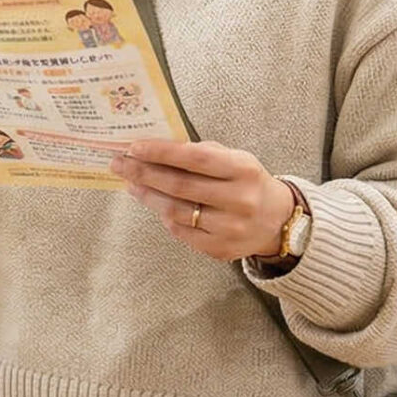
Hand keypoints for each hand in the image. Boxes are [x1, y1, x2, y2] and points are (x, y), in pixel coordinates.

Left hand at [110, 140, 294, 263]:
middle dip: (144, 173)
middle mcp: (239, 200)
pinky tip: (154, 203)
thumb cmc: (247, 182)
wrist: (277, 221)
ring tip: (132, 183)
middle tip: (120, 164)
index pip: (195, 158)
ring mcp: (230, 228)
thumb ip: (200, 153)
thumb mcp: (234, 159)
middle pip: (180, 186)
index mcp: (244, 170)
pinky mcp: (221, 250)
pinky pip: (181, 231)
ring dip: (148, 195)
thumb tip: (153, 149)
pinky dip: (164, 216)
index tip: (134, 147)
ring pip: (176, 211)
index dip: (161, 153)